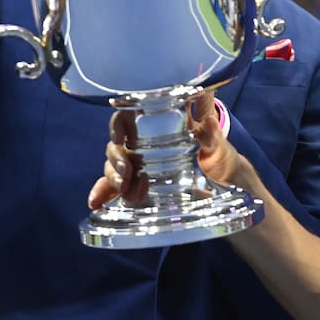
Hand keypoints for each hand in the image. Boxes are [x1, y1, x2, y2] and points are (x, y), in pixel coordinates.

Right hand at [87, 95, 243, 209]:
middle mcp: (143, 143)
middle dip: (116, 158)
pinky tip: (95, 203)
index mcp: (158, 125)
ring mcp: (139, 166)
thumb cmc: (218, 155)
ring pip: (113, 166)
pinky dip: (103, 194)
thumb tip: (209, 123)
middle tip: (127, 172)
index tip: (121, 137)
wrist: (224, 184)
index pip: (128, 116)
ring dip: (112, 178)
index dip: (119, 124)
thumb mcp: (217, 144)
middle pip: (116, 144)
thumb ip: (211, 135)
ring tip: (126, 189)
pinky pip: (115, 188)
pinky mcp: (138, 186)